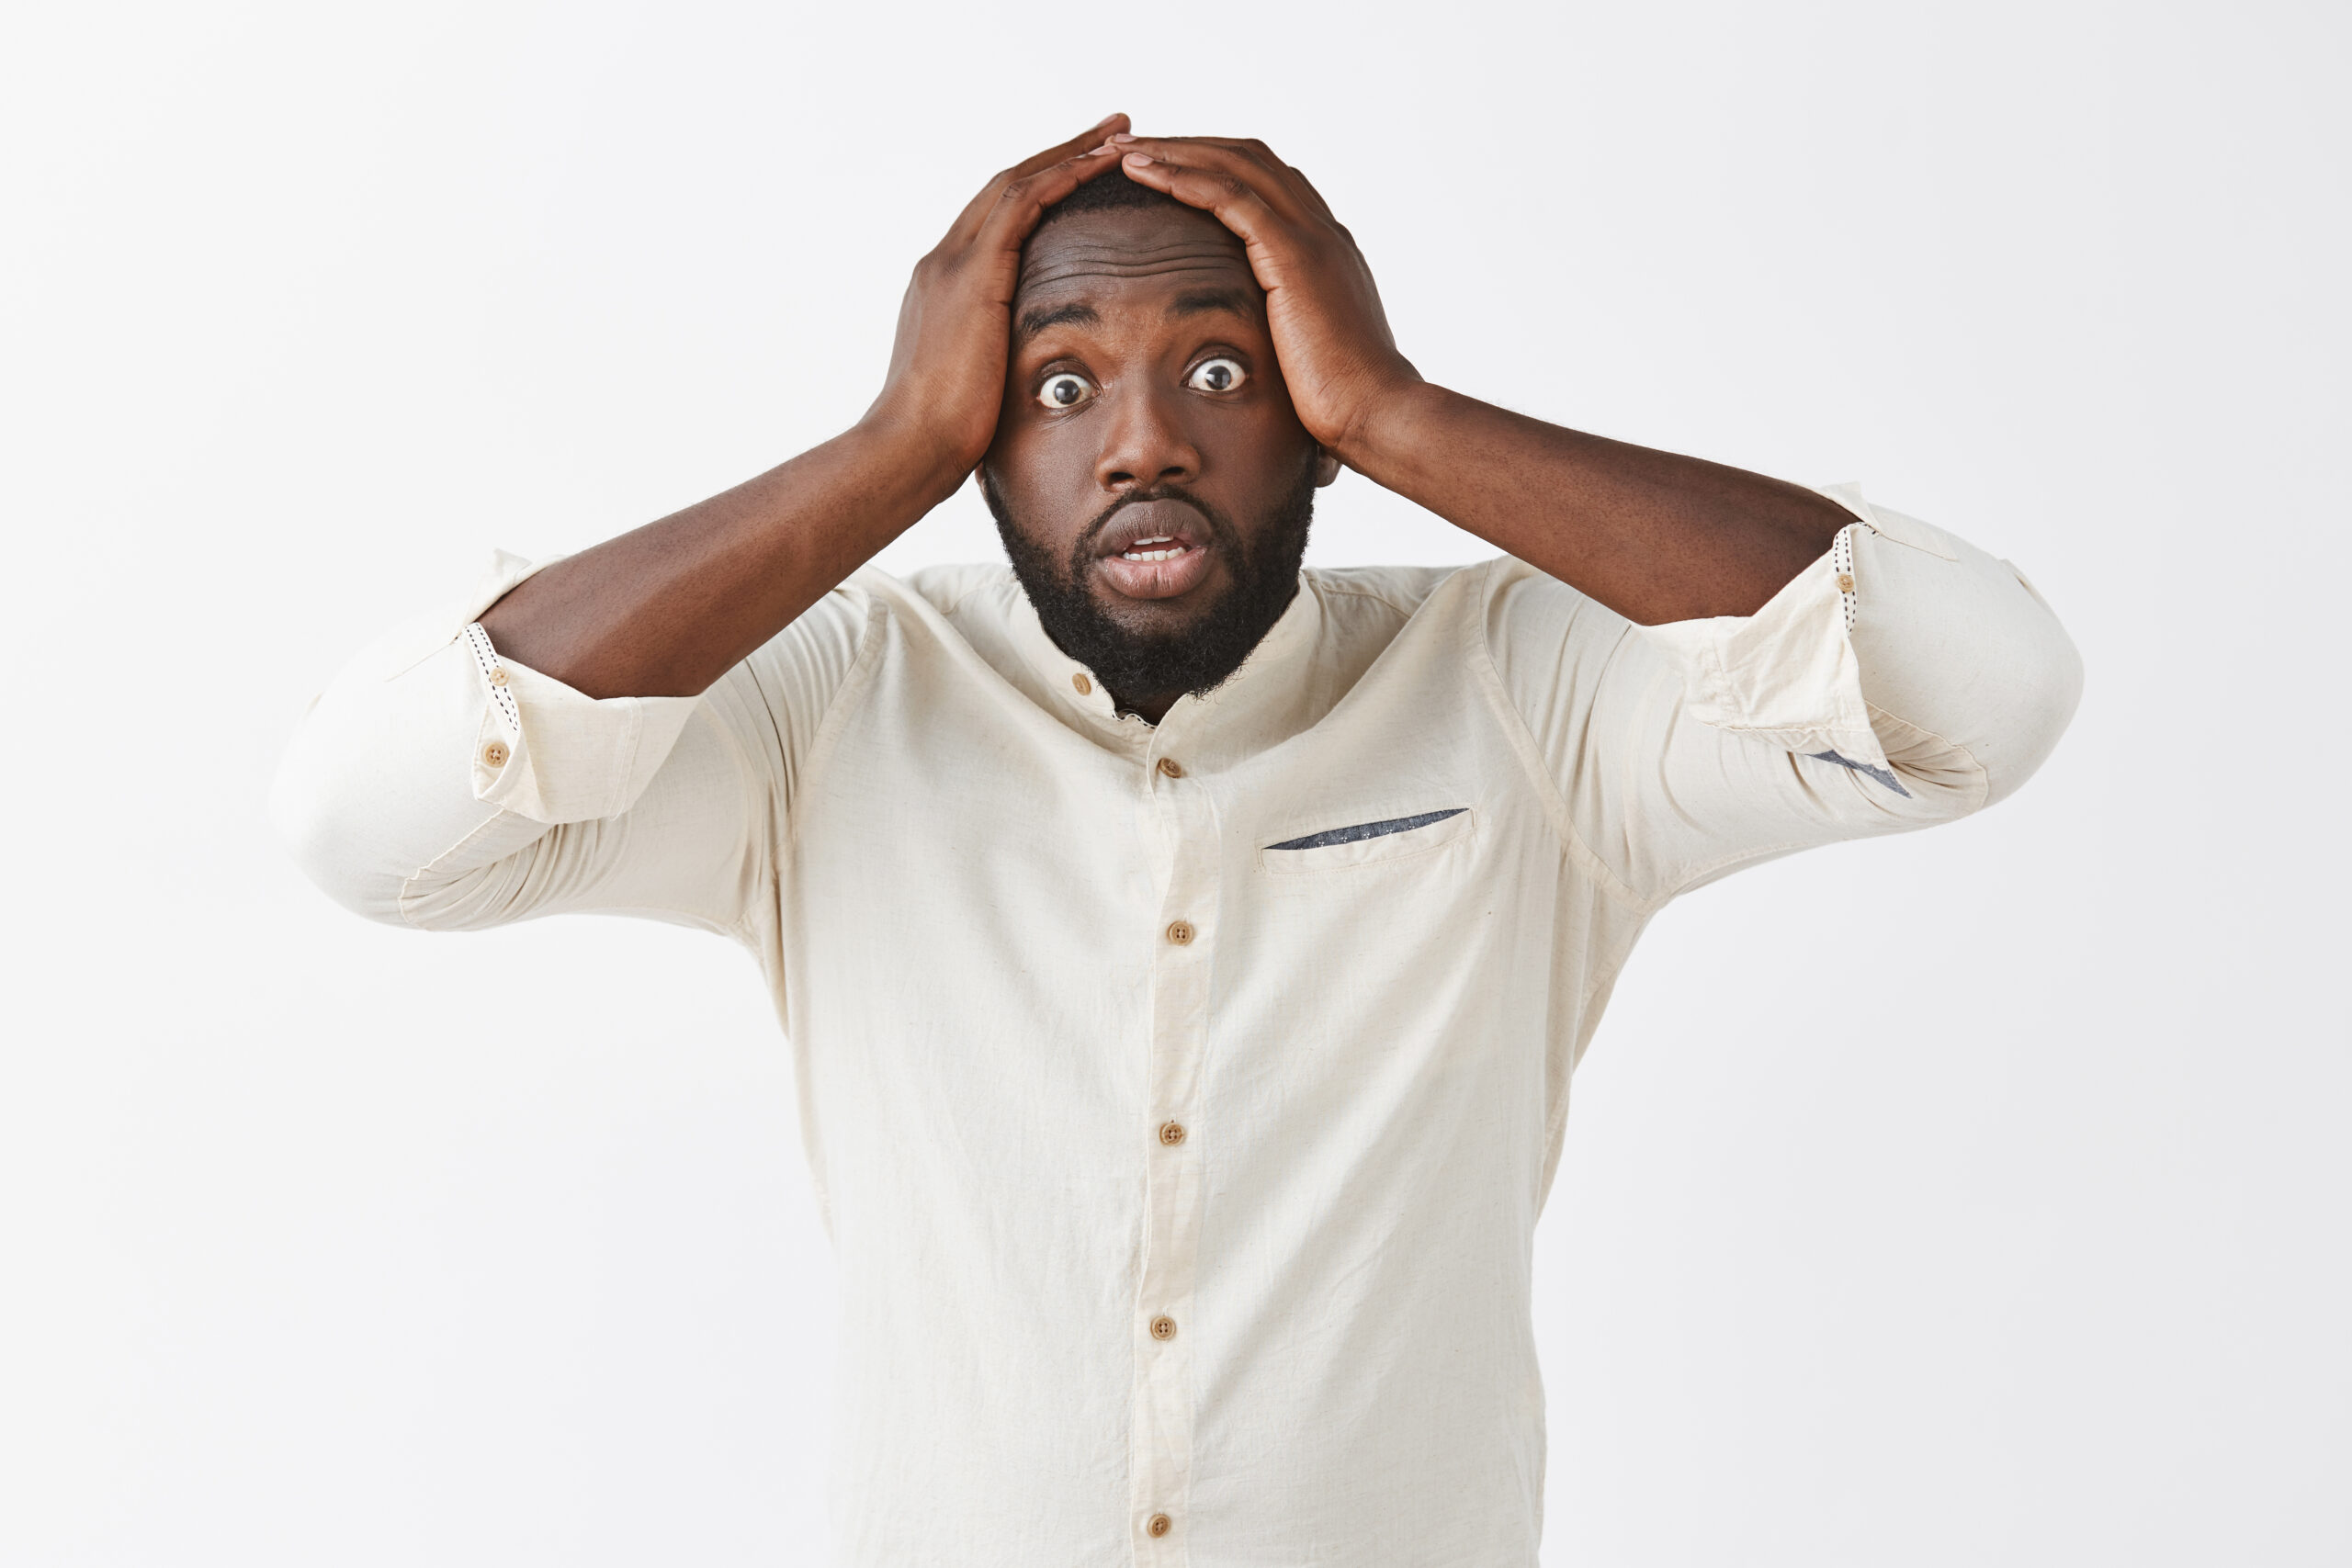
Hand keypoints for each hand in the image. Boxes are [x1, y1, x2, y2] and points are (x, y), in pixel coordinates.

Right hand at [863, 114, 1131, 495]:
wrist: (908, 450)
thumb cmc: (942, 443)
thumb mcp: (976, 393)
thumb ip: (998, 371)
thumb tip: (1029, 390)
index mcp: (943, 290)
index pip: (996, 221)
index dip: (1042, 191)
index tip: (1085, 175)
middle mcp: (943, 264)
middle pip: (1007, 187)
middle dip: (1061, 156)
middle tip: (1113, 131)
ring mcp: (953, 265)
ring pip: (1017, 183)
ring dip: (1071, 155)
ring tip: (1120, 134)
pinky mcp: (973, 276)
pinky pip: (1023, 205)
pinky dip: (1063, 179)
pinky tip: (1103, 166)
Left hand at [1109, 136, 1419, 460]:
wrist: (1378, 415)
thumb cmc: (1344, 403)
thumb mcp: (1309, 354)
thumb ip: (1288, 334)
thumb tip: (1263, 354)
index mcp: (1325, 249)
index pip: (1266, 182)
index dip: (1214, 167)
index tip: (1166, 169)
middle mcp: (1322, 230)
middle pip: (1248, 158)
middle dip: (1187, 146)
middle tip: (1133, 146)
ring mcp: (1311, 237)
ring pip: (1236, 165)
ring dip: (1175, 151)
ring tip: (1124, 150)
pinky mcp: (1294, 255)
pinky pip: (1231, 196)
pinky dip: (1185, 177)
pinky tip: (1145, 174)